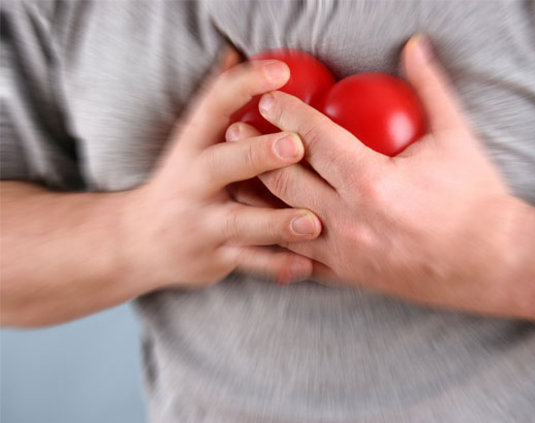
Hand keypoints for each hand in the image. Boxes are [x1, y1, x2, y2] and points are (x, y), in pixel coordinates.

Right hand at [120, 49, 321, 289]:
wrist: (137, 241)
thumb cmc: (179, 183)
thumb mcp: (191, 141)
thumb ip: (216, 103)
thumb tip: (235, 53)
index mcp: (192, 147)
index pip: (213, 107)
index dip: (244, 86)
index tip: (279, 72)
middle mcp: (193, 183)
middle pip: (223, 165)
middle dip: (258, 155)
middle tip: (295, 145)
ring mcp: (202, 224)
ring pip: (240, 222)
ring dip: (277, 222)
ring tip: (313, 221)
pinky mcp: (214, 258)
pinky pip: (249, 264)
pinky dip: (278, 266)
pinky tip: (307, 265)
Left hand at [226, 36, 529, 314]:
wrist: (493, 264)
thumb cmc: (477, 199)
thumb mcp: (457, 138)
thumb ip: (430, 88)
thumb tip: (415, 44)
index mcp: (371, 181)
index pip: (314, 138)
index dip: (286, 113)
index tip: (268, 100)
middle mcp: (349, 219)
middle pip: (285, 177)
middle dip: (255, 149)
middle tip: (235, 129)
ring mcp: (344, 252)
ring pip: (281, 221)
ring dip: (254, 194)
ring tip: (234, 174)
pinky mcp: (348, 276)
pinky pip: (298, 259)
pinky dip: (274, 241)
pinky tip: (258, 227)